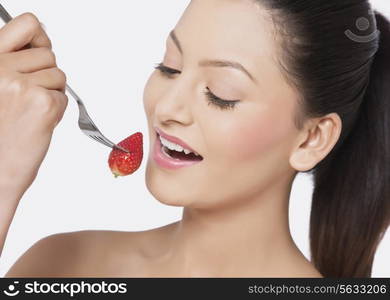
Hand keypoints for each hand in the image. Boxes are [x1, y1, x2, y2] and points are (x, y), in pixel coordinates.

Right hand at [0, 13, 67, 193]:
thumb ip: (14, 60)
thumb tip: (42, 36)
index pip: (26, 24)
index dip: (39, 36)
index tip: (39, 47)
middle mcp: (1, 68)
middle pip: (49, 55)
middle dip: (45, 75)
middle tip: (28, 98)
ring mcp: (22, 85)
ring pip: (59, 76)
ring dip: (51, 94)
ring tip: (29, 112)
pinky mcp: (43, 103)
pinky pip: (63, 97)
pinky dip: (56, 111)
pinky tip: (36, 123)